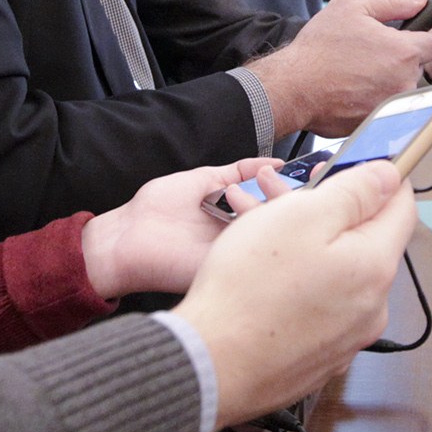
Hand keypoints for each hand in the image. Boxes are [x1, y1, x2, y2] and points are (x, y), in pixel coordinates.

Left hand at [78, 157, 282, 296]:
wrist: (126, 237)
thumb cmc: (156, 211)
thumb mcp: (204, 180)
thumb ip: (239, 171)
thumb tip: (273, 161)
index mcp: (238, 219)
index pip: (278, 206)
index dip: (293, 191)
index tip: (305, 173)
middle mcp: (241, 239)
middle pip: (282, 222)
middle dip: (289, 198)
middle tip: (279, 181)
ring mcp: (236, 255)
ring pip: (273, 237)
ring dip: (271, 211)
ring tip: (246, 194)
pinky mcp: (228, 270)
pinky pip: (254, 254)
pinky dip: (259, 234)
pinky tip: (251, 215)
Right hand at [175, 162, 415, 427]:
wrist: (210, 366)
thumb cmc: (249, 288)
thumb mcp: (301, 216)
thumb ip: (354, 192)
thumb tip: (389, 177)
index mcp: (376, 267)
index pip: (402, 209)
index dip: (382, 179)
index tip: (356, 165)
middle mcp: (373, 308)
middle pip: (364, 243)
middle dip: (330, 213)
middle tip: (285, 197)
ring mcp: (347, 338)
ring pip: (338, 274)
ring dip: (309, 247)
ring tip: (259, 231)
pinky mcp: (319, 358)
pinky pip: (319, 307)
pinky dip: (299, 284)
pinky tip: (262, 277)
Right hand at [244, 0, 431, 136]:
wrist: (294, 87)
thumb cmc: (319, 50)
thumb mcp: (352, 7)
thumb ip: (392, 2)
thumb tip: (418, 1)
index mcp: (404, 52)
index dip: (417, 39)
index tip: (403, 40)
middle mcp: (404, 82)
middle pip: (417, 68)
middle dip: (399, 61)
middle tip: (369, 55)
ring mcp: (392, 105)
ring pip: (401, 88)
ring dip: (387, 81)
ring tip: (357, 73)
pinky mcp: (379, 122)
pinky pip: (385, 107)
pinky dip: (372, 99)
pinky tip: (352, 90)